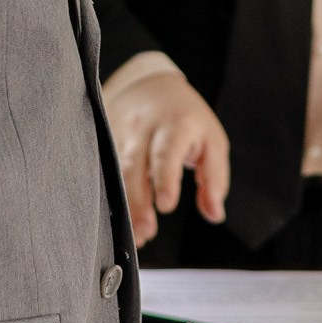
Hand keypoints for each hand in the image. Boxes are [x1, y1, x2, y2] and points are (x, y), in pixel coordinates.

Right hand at [105, 70, 229, 244]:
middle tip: (146, 232)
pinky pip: (106, 176)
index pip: (167, 151)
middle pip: (135, 166)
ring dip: (125, 207)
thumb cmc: (185, 117)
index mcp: (175, 125)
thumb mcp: (212, 140)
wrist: (149, 86)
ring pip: (116, 174)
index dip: (165, 178)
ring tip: (138, 236)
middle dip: (138, 202)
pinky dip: (114, 200)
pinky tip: (121, 223)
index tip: (166, 205)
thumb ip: (215, 178)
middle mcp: (143, 129)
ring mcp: (120, 136)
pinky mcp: (106, 146)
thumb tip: (214, 213)